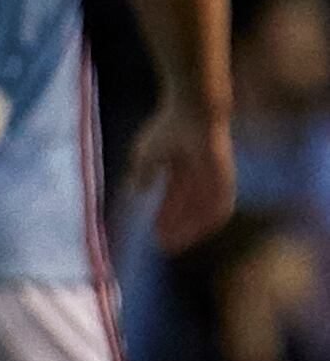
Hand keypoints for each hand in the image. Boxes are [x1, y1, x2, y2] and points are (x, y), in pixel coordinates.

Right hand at [127, 96, 236, 253]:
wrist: (191, 114)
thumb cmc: (168, 128)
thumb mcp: (145, 154)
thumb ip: (141, 173)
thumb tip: (136, 191)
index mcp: (180, 169)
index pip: (173, 200)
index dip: (164, 217)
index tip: (153, 235)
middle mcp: (198, 177)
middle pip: (188, 209)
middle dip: (176, 228)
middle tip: (164, 246)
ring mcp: (212, 178)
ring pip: (204, 211)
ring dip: (192, 228)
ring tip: (178, 242)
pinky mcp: (225, 178)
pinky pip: (222, 204)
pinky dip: (211, 219)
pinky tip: (201, 231)